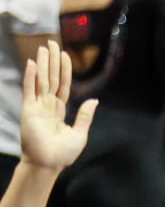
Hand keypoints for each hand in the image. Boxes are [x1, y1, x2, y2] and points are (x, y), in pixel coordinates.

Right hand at [17, 42, 95, 171]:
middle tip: (51, 43)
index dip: (64, 70)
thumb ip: (85, 115)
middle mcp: (47, 105)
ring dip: (42, 64)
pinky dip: (30, 76)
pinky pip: (30, 90)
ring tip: (43, 48)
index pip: (63, 85)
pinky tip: (31, 64)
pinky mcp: (28, 109)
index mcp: (60, 110)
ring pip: (41, 80)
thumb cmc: (63, 153)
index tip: (64, 55)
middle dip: (52, 61)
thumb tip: (94, 100)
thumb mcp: (80, 133)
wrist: (48, 164)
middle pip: (51, 78)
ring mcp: (37, 106)